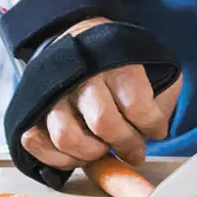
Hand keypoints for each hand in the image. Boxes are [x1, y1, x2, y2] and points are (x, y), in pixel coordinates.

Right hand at [16, 19, 182, 170]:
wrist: (78, 39)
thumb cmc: (119, 64)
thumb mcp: (154, 68)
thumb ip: (162, 97)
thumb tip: (156, 131)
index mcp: (115, 64)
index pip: (136, 105)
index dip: (151, 125)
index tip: (156, 129)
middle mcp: (82, 77)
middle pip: (102, 122)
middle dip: (124, 144)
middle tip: (133, 150)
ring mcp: (54, 93)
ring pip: (66, 137)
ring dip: (90, 154)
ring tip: (103, 149)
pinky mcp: (34, 108)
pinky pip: (36, 142)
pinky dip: (57, 157)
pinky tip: (77, 155)